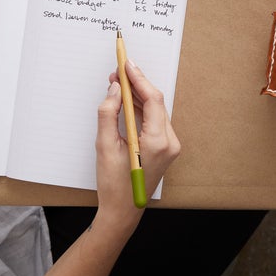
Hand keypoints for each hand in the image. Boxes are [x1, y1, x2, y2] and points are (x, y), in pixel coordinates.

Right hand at [95, 61, 180, 228]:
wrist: (123, 212)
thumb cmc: (114, 184)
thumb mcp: (105, 146)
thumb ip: (109, 113)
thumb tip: (116, 88)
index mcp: (158, 142)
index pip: (153, 100)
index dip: (139, 79)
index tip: (126, 64)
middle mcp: (170, 142)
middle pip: (156, 103)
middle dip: (136, 85)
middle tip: (117, 72)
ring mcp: (170, 146)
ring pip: (156, 110)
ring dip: (138, 96)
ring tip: (118, 84)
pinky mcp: (165, 147)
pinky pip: (155, 120)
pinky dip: (142, 108)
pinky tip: (128, 100)